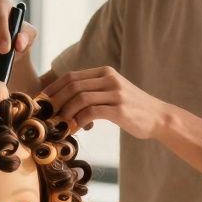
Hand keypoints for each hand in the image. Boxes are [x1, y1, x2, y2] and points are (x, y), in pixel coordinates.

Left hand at [44, 66, 166, 140]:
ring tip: (59, 124)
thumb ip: (92, 95)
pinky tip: (75, 129)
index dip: (53, 88)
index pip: (71, 76)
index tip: (43, 101)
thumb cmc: (132, 109)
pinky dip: (78, 121)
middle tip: (46, 115)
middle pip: (72, 85)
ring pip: (80, 98)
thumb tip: (65, 107)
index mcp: (104, 73)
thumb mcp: (112, 93)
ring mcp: (115, 93)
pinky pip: (91, 112)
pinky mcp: (120, 109)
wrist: (159, 117)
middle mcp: (109, 79)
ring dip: (65, 112)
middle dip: (55, 100)